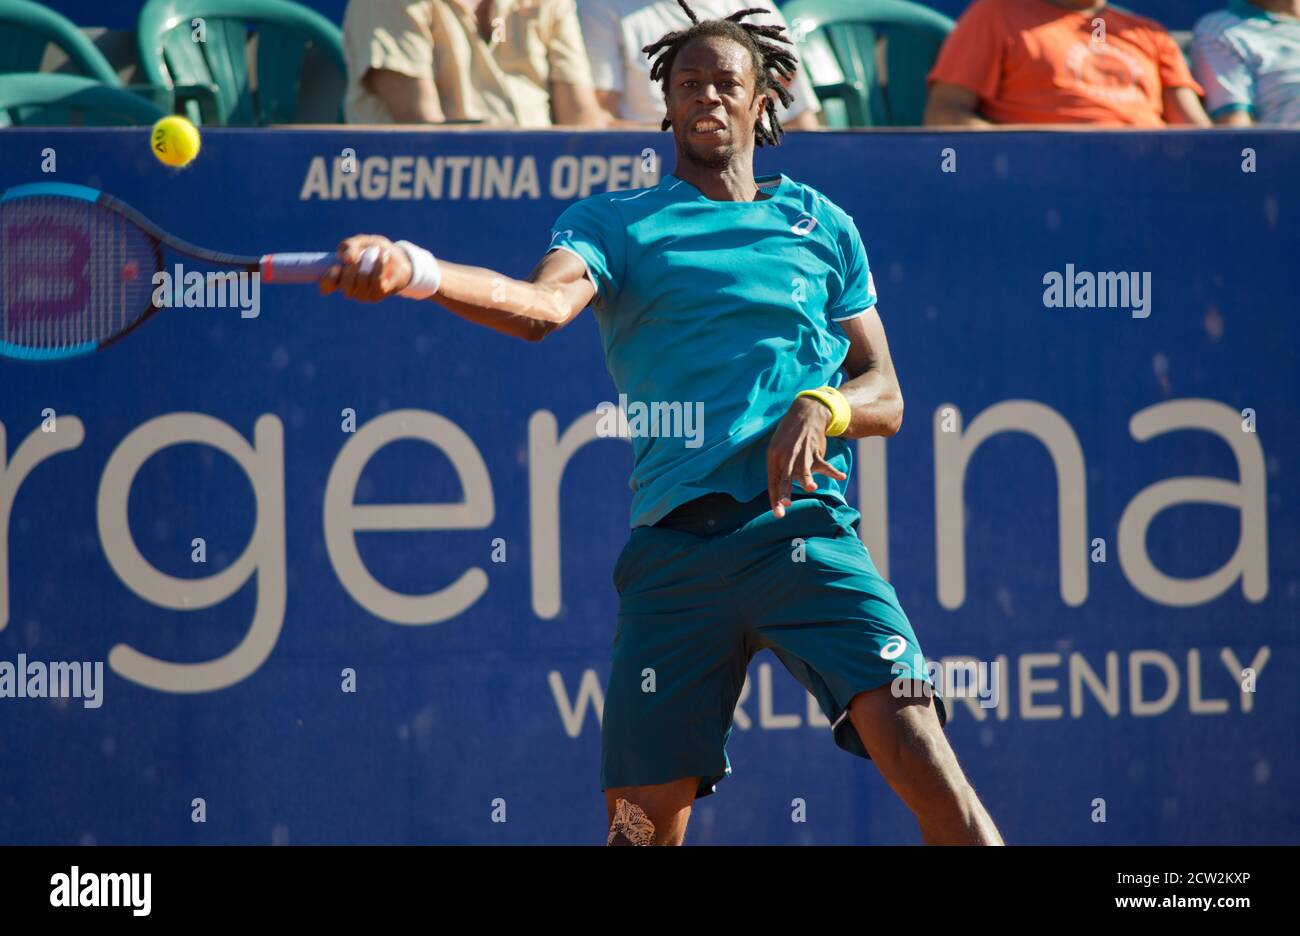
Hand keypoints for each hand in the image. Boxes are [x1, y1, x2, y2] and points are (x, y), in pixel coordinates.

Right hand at [318, 235, 412, 301]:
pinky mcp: (377, 295)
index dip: (328, 279)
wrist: (397, 257)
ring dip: (369, 264)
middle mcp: (349, 289)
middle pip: (345, 285)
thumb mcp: (360, 242)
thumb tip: (346, 258)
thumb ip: (349, 246)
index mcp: (339, 277)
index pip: (326, 286)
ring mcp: (362, 295)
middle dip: (353, 267)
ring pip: (361, 283)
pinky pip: (376, 282)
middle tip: (361, 254)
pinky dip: (379, 266)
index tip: (336, 267)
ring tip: (376, 251)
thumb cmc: (374, 250)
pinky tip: (383, 256)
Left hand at [766, 396, 848, 517]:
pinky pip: (824, 463)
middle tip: (786, 504)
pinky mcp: (814, 450)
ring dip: (808, 479)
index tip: (778, 514)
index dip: (775, 498)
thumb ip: (780, 471)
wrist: (805, 413)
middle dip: (785, 492)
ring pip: (804, 470)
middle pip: (785, 478)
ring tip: (812, 488)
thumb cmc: (789, 437)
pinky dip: (833, 471)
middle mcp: (785, 456)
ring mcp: (801, 453)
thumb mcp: (778, 450)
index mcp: (774, 458)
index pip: (773, 481)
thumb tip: (780, 495)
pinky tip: (840, 476)